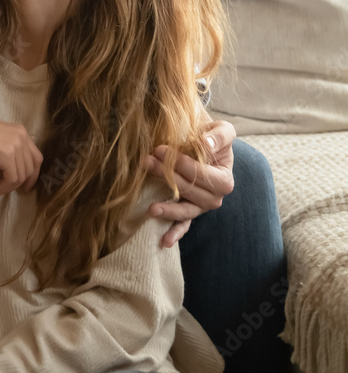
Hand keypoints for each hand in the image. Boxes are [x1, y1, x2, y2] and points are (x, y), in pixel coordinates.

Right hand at [0, 110, 43, 195]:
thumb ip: (7, 150)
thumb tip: (11, 171)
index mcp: (20, 131)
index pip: (36, 157)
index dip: (32, 175)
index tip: (24, 186)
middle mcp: (21, 136)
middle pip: (31, 168)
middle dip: (20, 183)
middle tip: (6, 190)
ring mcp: (15, 144)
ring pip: (20, 176)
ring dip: (7, 187)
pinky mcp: (6, 155)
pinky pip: (11, 179)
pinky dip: (1, 188)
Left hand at [145, 119, 235, 247]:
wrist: (206, 148)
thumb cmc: (213, 139)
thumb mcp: (223, 130)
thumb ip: (219, 136)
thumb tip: (206, 144)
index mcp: (225, 179)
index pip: (203, 174)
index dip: (182, 163)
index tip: (161, 149)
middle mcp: (216, 197)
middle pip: (190, 190)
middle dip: (167, 177)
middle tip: (147, 162)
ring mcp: (202, 207)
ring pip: (186, 211)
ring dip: (169, 209)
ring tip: (151, 209)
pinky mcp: (190, 212)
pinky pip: (184, 225)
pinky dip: (176, 233)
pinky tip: (165, 241)